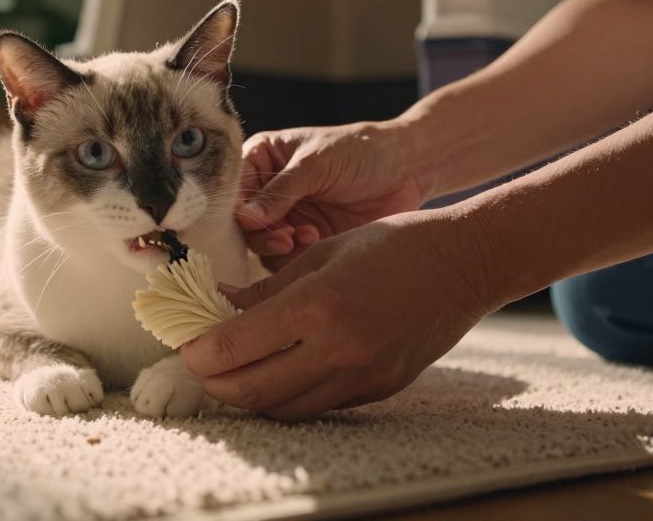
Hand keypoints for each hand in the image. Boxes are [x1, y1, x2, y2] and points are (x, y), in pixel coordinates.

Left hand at [181, 210, 499, 420]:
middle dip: (215, 382)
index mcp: (317, 305)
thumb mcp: (320, 253)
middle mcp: (338, 348)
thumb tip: (217, 303)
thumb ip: (265, 287)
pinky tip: (277, 371)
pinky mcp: (378, 389)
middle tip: (201, 362)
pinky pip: (316, 406)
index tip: (186, 345)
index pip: (235, 347)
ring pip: (282, 408)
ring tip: (234, 369)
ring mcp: (361, 375)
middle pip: (250, 390)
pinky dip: (286, 396)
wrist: (466, 263)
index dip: (199, 352)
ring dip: (248, 394)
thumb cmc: (392, 243)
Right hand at [237, 122, 429, 270]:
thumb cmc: (359, 151)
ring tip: (307, 236)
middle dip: (261, 234)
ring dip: (279, 246)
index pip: (233, 189)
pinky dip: (296, 256)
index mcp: (262, 160)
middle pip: (243, 224)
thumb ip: (280, 191)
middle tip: (284, 237)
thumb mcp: (316, 162)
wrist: (406, 169)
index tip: (250, 222)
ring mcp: (287, 217)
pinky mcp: (307, 240)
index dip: (237, 209)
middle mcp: (268, 191)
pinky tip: (317, 240)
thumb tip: (246, 218)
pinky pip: (287, 259)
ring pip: (262, 245)